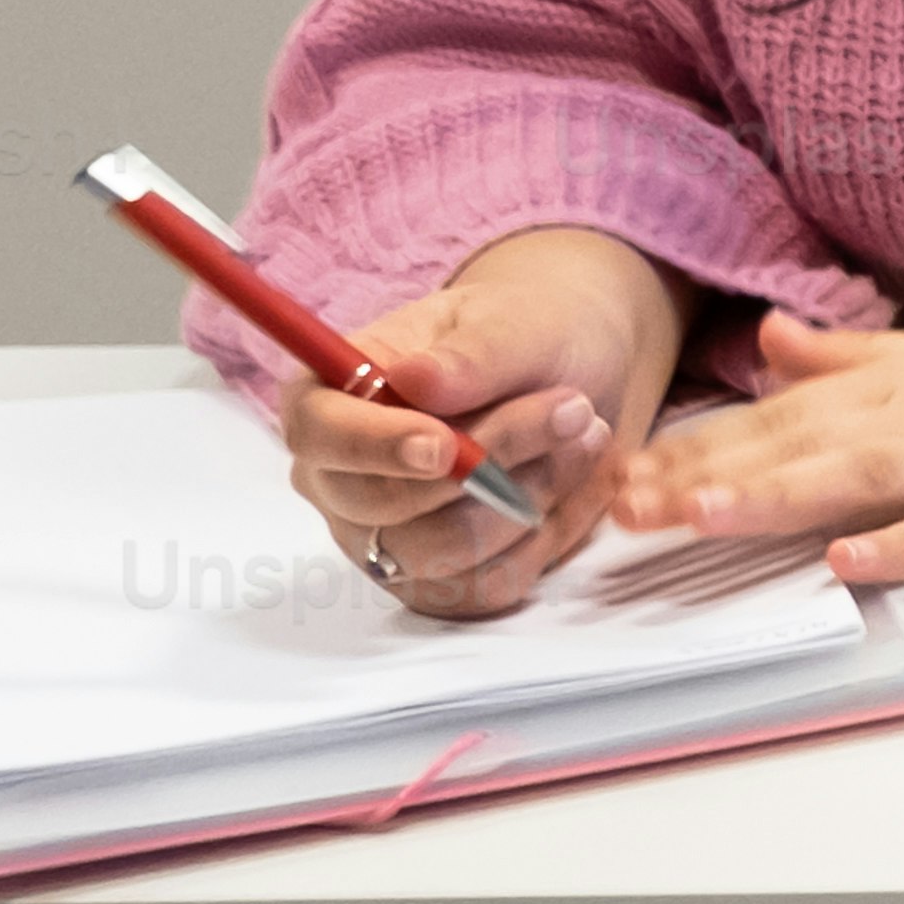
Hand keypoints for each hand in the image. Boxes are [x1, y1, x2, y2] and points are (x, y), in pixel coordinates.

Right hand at [276, 225, 681, 624]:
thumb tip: (416, 381)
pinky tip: (580, 481)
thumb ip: (470, 354)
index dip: (376, 446)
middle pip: (386, 505)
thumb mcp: (513, 321)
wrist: (571, 375)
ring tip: (584, 432)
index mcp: (329, 397)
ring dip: (532, 494)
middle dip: (494, 459)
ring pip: (448, 550)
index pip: (318, 434)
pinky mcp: (437, 581)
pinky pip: (491, 583)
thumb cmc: (524, 336)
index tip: (444, 446)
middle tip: (574, 407)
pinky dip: (550, 534)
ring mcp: (381, 539)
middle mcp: (338, 479)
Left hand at [604, 305, 903, 592]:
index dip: (701, 440)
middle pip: (810, 441)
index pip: (788, 412)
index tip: (618, 469)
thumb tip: (774, 340)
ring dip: (784, 492)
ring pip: (873, 474)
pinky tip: (852, 561)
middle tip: (622, 503)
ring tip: (704, 513)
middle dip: (711, 470)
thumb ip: (862, 359)